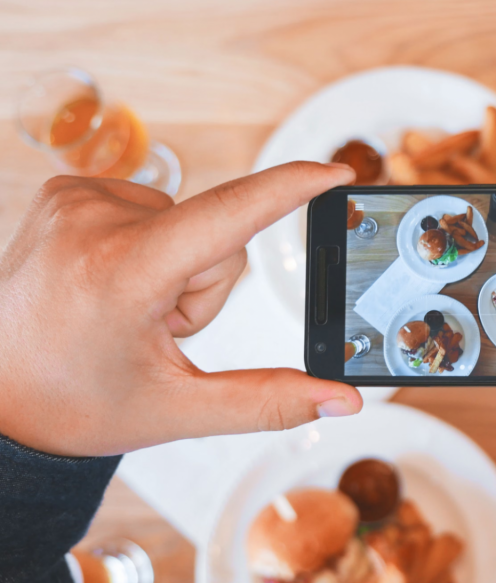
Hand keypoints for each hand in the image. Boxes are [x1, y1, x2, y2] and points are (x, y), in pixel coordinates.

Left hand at [0, 162, 361, 456]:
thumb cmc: (74, 404)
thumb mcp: (177, 410)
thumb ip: (270, 401)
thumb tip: (342, 401)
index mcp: (122, 273)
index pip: (229, 215)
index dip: (292, 189)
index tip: (337, 172)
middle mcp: (93, 220)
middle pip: (216, 235)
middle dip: (206, 285)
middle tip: (156, 329)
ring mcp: (74, 199)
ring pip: (187, 222)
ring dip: (177, 268)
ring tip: (127, 309)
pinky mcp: (67, 191)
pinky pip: (152, 209)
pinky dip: (149, 247)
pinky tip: (112, 283)